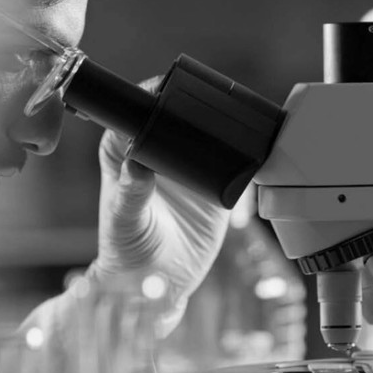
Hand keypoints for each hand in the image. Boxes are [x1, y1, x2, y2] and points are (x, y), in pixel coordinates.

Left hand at [88, 77, 230, 333]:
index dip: (147, 96)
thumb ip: (129, 194)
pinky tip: (249, 149)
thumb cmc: (127, 251)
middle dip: (187, 105)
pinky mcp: (213, 187)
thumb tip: (136, 164)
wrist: (156, 285)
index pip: (134, 112)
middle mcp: (154, 154)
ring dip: (216, 126)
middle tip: (204, 100)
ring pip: (201, 136)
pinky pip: (229, 162)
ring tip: (231, 120)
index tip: (161, 87)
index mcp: (123, 152)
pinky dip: (240, 154)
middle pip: (172, 116)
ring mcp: (185, 169)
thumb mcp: (124, 221)